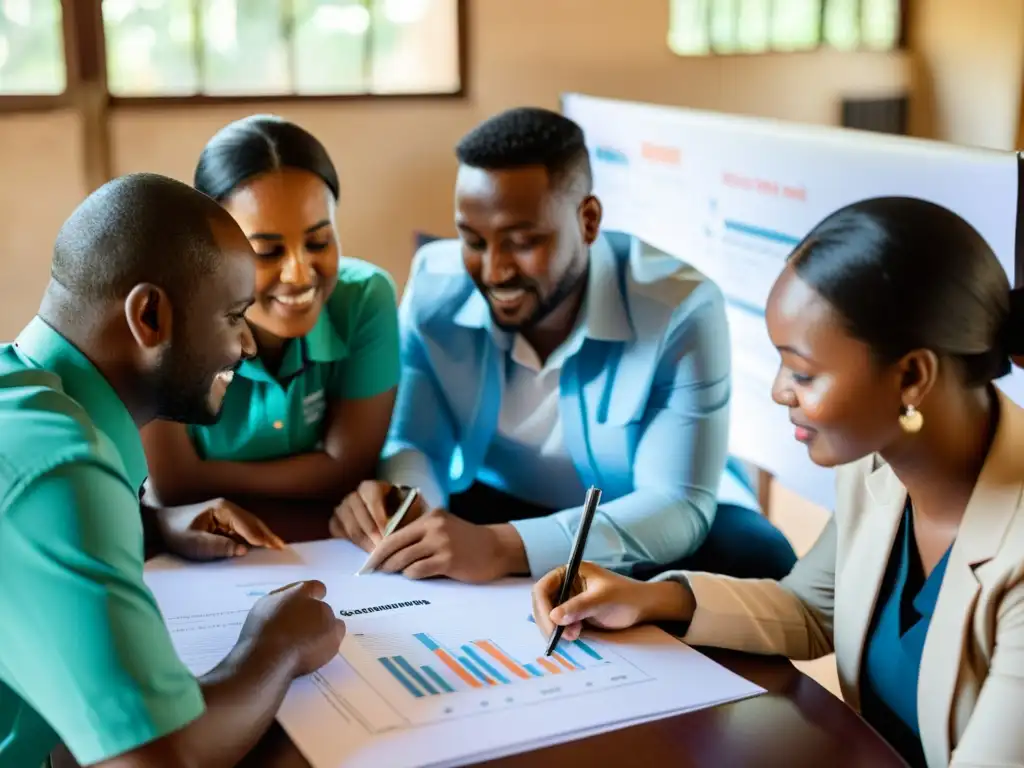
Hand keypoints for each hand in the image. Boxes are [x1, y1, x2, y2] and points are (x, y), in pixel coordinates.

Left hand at [156, 498, 285, 560]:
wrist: (160, 524)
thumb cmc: (175, 532)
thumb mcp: (194, 543)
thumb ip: (218, 546)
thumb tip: (243, 550)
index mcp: (223, 509)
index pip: (247, 524)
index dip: (260, 537)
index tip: (273, 547)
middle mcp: (228, 508)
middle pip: (253, 522)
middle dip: (267, 535)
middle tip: (282, 548)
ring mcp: (227, 514)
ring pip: (250, 525)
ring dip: (263, 535)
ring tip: (277, 546)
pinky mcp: (224, 521)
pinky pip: (243, 529)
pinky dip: (254, 536)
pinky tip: (261, 544)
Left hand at [240, 581, 345, 676]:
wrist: (265, 663)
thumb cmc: (304, 645)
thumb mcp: (332, 636)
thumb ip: (335, 625)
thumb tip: (331, 623)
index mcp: (303, 592)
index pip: (315, 587)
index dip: (320, 596)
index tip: (321, 604)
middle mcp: (279, 595)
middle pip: (293, 596)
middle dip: (300, 606)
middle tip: (307, 623)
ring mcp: (260, 609)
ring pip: (276, 609)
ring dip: (283, 618)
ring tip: (290, 636)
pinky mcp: (247, 626)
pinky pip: (264, 624)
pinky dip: (270, 631)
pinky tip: (275, 644)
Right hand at [330, 481, 427, 550]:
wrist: (396, 521)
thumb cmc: (404, 514)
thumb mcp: (410, 510)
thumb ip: (407, 513)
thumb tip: (400, 524)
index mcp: (371, 487)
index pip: (372, 498)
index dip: (379, 517)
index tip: (388, 534)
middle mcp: (354, 496)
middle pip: (358, 514)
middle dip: (371, 533)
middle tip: (382, 549)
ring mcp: (342, 509)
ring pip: (349, 525)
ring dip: (363, 542)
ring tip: (375, 554)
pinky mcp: (336, 523)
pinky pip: (338, 532)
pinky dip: (351, 543)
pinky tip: (364, 551)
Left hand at [358, 509, 523, 582]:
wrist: (497, 548)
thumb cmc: (467, 542)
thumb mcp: (444, 529)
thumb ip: (422, 536)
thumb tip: (391, 554)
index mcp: (430, 518)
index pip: (395, 534)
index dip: (379, 549)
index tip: (369, 562)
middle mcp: (434, 527)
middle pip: (396, 546)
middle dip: (382, 561)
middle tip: (374, 572)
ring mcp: (442, 543)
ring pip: (405, 559)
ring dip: (396, 569)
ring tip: (393, 574)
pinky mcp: (448, 560)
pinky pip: (419, 570)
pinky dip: (412, 575)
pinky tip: (414, 575)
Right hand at [530, 562, 695, 640]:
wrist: (643, 608)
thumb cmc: (625, 597)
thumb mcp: (602, 600)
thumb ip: (578, 607)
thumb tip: (554, 617)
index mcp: (568, 572)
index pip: (543, 588)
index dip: (543, 607)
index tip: (551, 624)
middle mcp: (564, 585)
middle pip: (542, 603)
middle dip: (548, 621)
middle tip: (559, 637)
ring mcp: (568, 600)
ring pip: (548, 616)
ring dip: (555, 629)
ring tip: (573, 636)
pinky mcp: (573, 614)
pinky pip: (559, 624)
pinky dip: (562, 632)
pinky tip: (576, 635)